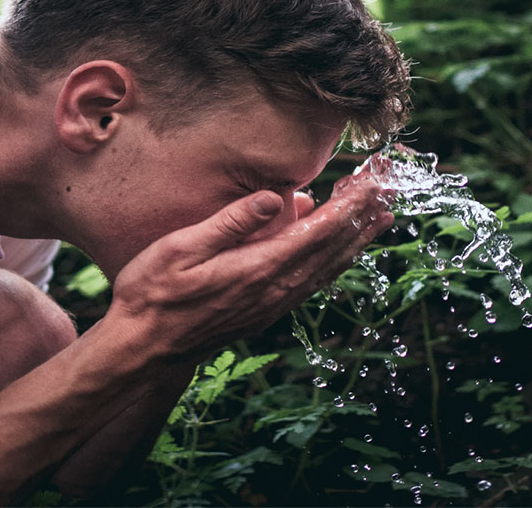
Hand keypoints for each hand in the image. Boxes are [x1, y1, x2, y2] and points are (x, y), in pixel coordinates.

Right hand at [105, 167, 394, 360]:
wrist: (142, 348)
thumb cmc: (153, 293)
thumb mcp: (182, 248)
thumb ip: (232, 222)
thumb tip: (277, 197)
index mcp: (259, 267)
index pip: (319, 231)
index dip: (351, 205)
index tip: (375, 182)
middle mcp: (274, 289)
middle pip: (332, 249)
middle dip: (363, 217)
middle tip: (389, 190)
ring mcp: (271, 304)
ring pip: (327, 268)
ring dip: (355, 241)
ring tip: (379, 218)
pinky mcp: (263, 313)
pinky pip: (310, 283)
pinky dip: (332, 261)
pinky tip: (335, 251)